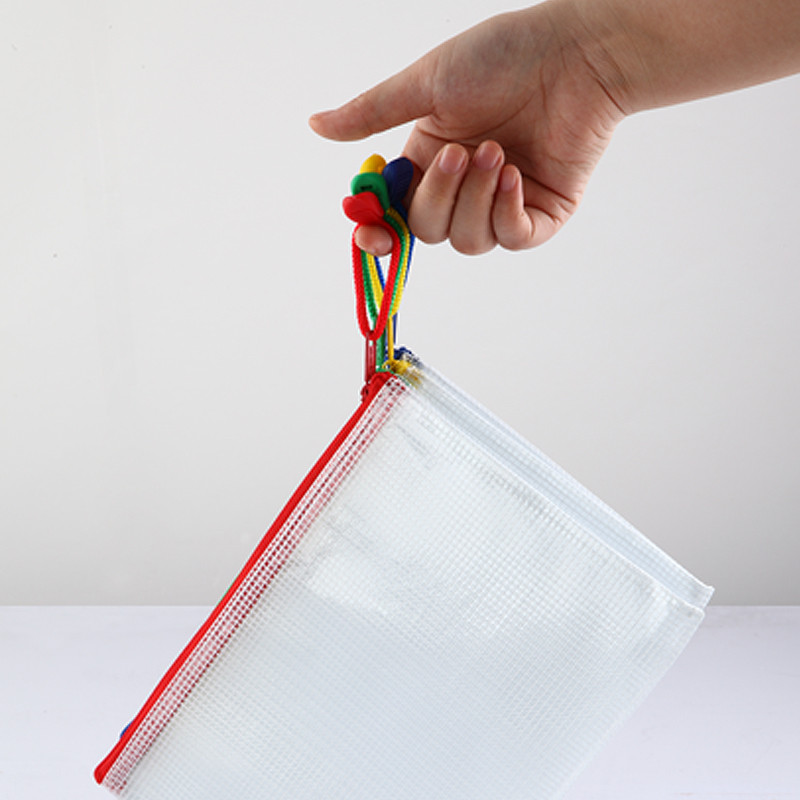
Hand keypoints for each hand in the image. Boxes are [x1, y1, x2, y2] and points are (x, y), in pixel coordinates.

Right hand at [309, 2, 625, 254]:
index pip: (395, 214)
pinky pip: (511, 239)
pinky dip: (507, 211)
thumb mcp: (426, 84)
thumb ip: (371, 114)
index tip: (370, 235)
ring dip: (476, 198)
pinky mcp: (540, 215)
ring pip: (468, 240)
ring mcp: (500, 204)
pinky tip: (515, 174)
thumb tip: (315, 125)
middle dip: (439, 196)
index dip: (380, 232)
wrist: (576, 55)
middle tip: (461, 151)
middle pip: (428, 231)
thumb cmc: (503, 57)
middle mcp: (462, 189)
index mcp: (429, 161)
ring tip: (497, 151)